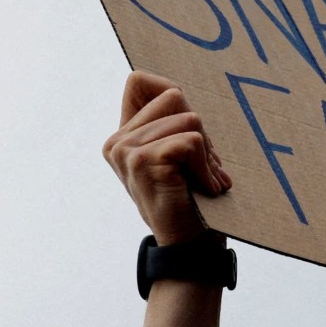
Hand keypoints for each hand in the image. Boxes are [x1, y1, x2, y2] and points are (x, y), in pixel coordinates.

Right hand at [103, 71, 231, 244]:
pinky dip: (207, 167)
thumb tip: (177, 90)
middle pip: (175, 95)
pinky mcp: (143, 161)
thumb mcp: (184, 153)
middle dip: (200, 131)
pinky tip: (204, 189)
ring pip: (190, 119)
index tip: (189, 132)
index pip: (140, 81)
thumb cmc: (194, 197)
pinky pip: (192, 141)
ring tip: (203, 181)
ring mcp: (126, 151)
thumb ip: (176, 122)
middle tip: (201, 168)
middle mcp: (118, 141)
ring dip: (207, 154)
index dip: (172, 93)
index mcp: (124, 136)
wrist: (191, 245)